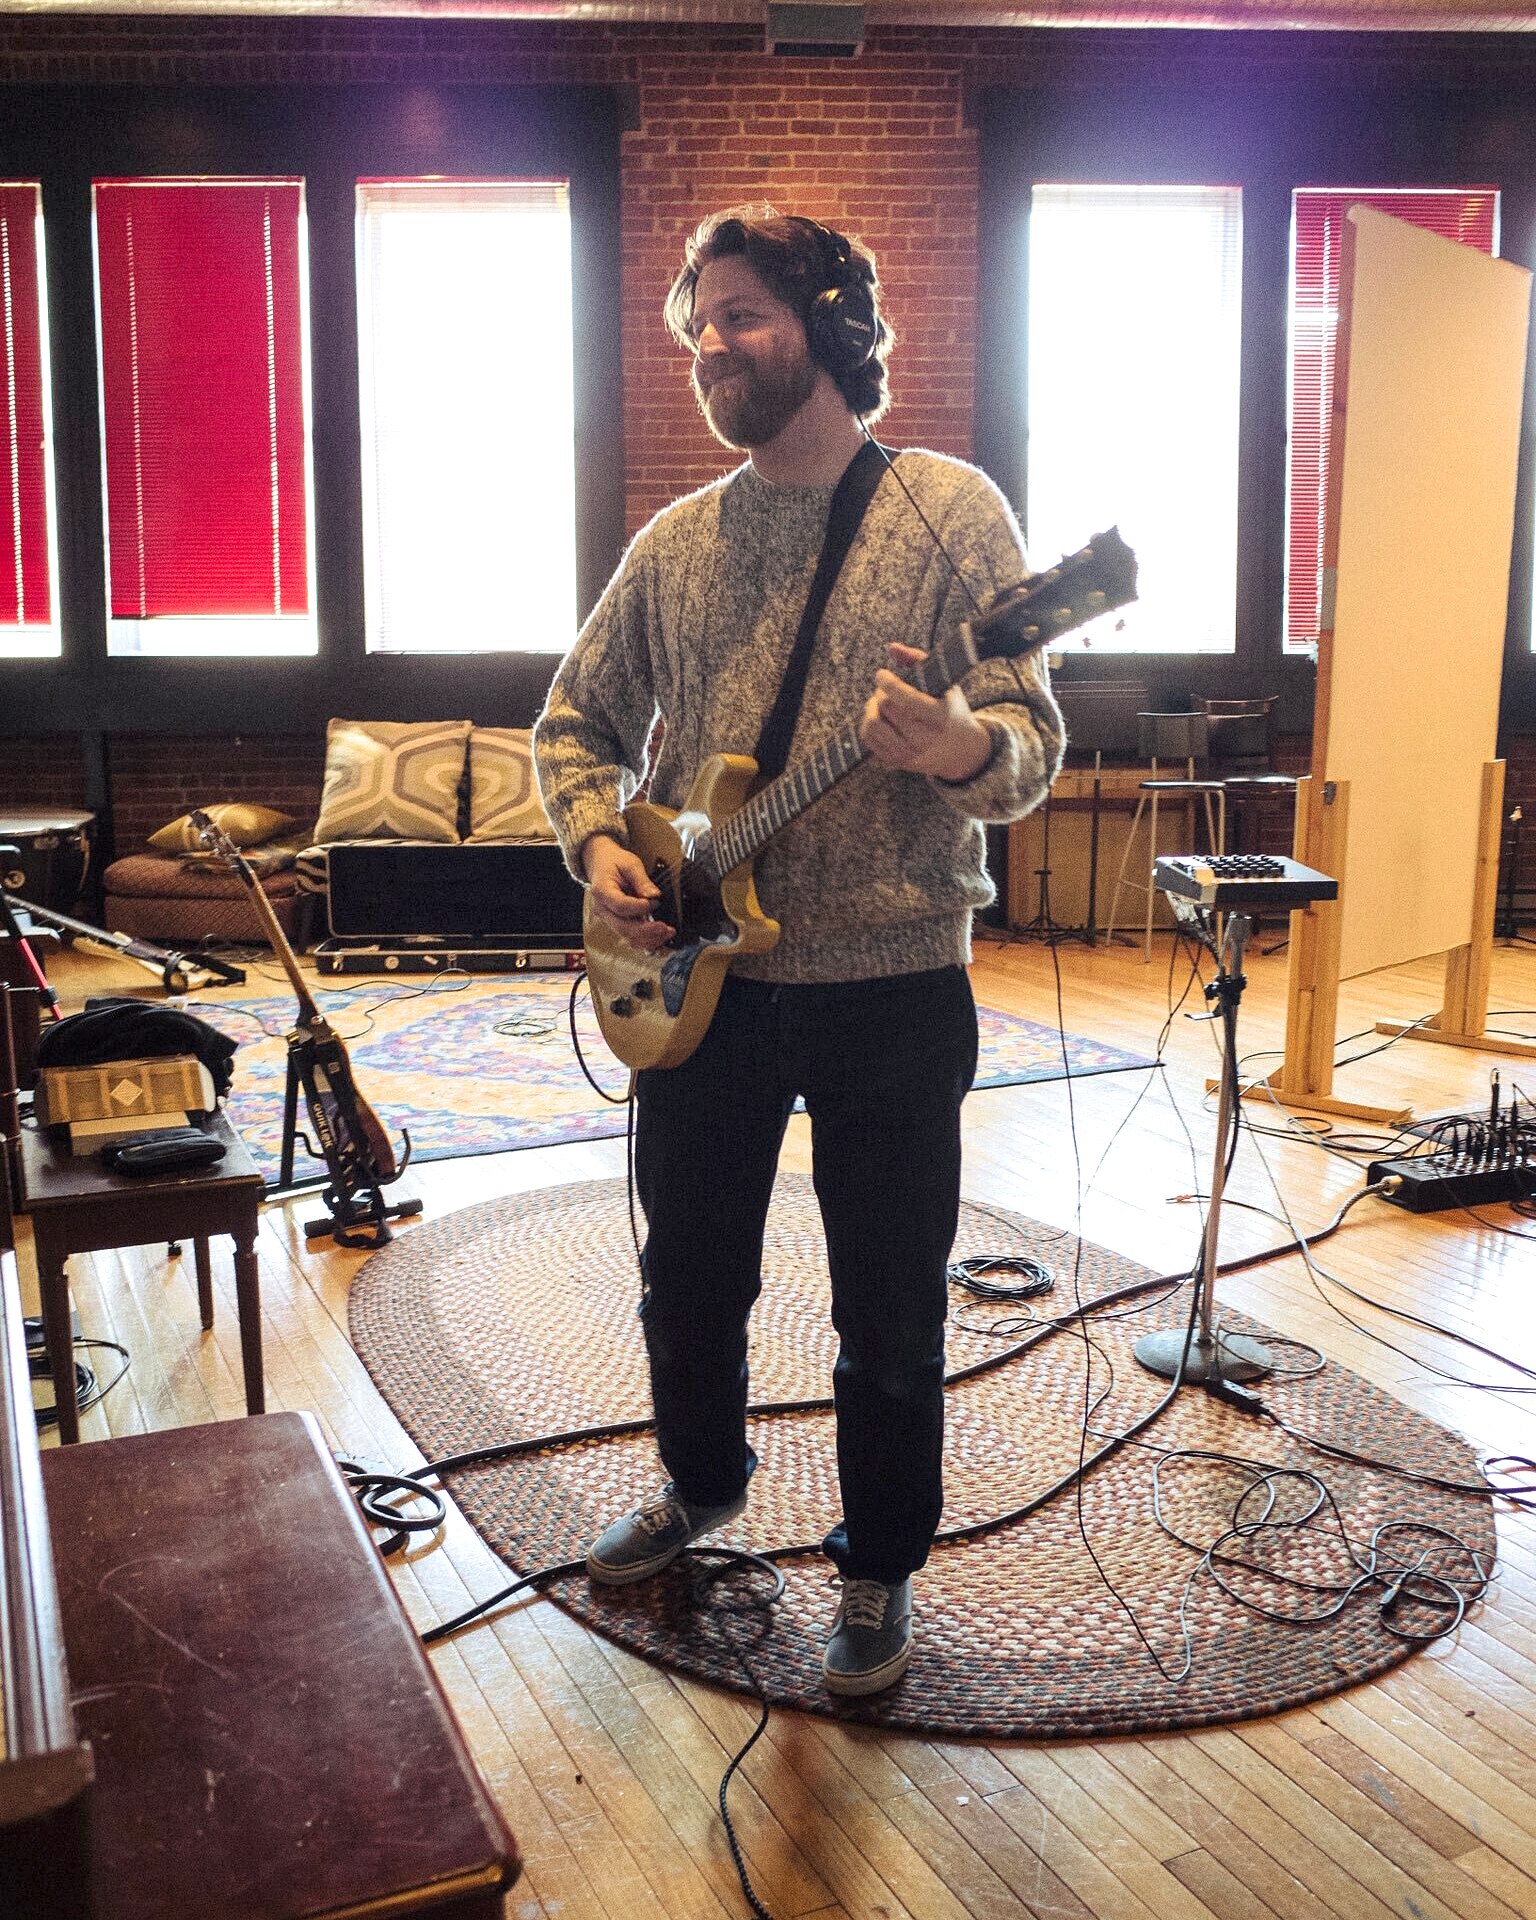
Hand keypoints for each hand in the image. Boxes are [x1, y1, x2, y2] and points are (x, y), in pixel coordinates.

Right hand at [581, 833, 673, 951]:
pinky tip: (660, 940)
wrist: (601, 864)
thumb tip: (654, 895)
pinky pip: (630, 937)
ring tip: (668, 933)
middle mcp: (603, 909)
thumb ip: (642, 880)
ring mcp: (609, 918)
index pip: (620, 906)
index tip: (654, 903)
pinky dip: (645, 941)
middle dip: (647, 931)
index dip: (638, 908)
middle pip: (623, 927)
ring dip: (649, 939)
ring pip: (627, 935)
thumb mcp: (629, 863)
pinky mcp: (617, 923)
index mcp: (602, 891)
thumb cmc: (614, 862)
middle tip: (666, 928)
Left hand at [860, 642, 992, 781]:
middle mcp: (925, 738)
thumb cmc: (951, 711)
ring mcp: (910, 753)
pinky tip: (878, 717)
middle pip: (886, 708)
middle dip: (880, 694)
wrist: (961, 751)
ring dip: (871, 709)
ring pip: (873, 725)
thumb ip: (919, 661)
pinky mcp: (897, 762)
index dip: (888, 682)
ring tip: (880, 703)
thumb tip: (892, 647)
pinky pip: (869, 740)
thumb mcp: (945, 684)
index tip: (882, 674)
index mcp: (939, 717)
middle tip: (885, 690)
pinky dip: (867, 724)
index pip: (905, 698)